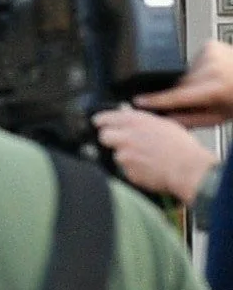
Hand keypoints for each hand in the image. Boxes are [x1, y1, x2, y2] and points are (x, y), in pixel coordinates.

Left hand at [101, 103, 216, 205]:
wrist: (189, 169)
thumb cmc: (182, 147)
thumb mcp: (164, 124)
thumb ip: (142, 121)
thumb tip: (129, 118)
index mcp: (135, 122)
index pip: (105, 118)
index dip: (102, 121)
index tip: (100, 123)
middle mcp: (126, 137)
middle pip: (104, 136)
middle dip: (110, 139)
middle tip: (121, 142)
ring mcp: (125, 155)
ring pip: (117, 155)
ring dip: (127, 157)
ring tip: (146, 158)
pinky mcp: (127, 171)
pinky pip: (126, 170)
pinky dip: (135, 170)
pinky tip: (149, 168)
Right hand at [145, 40, 232, 125]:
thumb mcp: (218, 117)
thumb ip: (189, 119)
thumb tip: (165, 118)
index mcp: (215, 88)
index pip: (177, 95)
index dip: (156, 100)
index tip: (139, 101)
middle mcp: (213, 68)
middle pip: (180, 83)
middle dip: (181, 92)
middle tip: (197, 98)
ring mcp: (211, 54)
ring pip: (186, 71)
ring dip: (191, 80)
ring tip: (209, 85)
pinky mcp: (210, 45)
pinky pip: (193, 59)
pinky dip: (198, 68)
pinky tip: (211, 73)